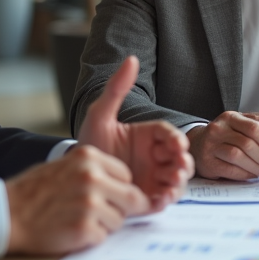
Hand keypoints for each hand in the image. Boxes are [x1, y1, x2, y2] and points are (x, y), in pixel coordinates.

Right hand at [4, 145, 148, 254]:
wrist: (7, 213)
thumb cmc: (34, 192)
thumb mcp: (65, 166)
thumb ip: (94, 171)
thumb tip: (122, 185)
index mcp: (88, 157)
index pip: (126, 175)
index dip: (119, 189)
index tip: (111, 197)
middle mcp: (92, 177)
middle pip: (132, 198)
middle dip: (123, 209)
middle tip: (106, 215)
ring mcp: (89, 203)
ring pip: (119, 221)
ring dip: (105, 225)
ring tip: (79, 221)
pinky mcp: (84, 228)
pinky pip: (102, 237)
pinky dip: (91, 239)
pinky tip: (72, 231)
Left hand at [79, 56, 193, 210]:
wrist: (75, 175)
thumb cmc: (89, 142)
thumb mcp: (100, 114)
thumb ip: (117, 88)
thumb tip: (131, 59)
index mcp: (148, 136)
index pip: (169, 134)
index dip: (176, 139)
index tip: (176, 145)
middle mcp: (154, 156)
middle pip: (179, 158)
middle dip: (183, 163)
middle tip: (178, 168)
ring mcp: (152, 177)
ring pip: (176, 180)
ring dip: (179, 182)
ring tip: (171, 184)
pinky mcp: (146, 197)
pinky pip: (162, 200)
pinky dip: (166, 200)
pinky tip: (160, 199)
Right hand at [186, 111, 258, 179]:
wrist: (198, 145)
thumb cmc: (228, 136)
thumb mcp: (247, 127)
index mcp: (232, 117)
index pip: (257, 126)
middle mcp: (219, 128)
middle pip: (249, 142)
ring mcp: (211, 145)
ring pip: (240, 156)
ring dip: (257, 166)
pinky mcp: (208, 162)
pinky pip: (231, 170)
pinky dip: (247, 174)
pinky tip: (253, 174)